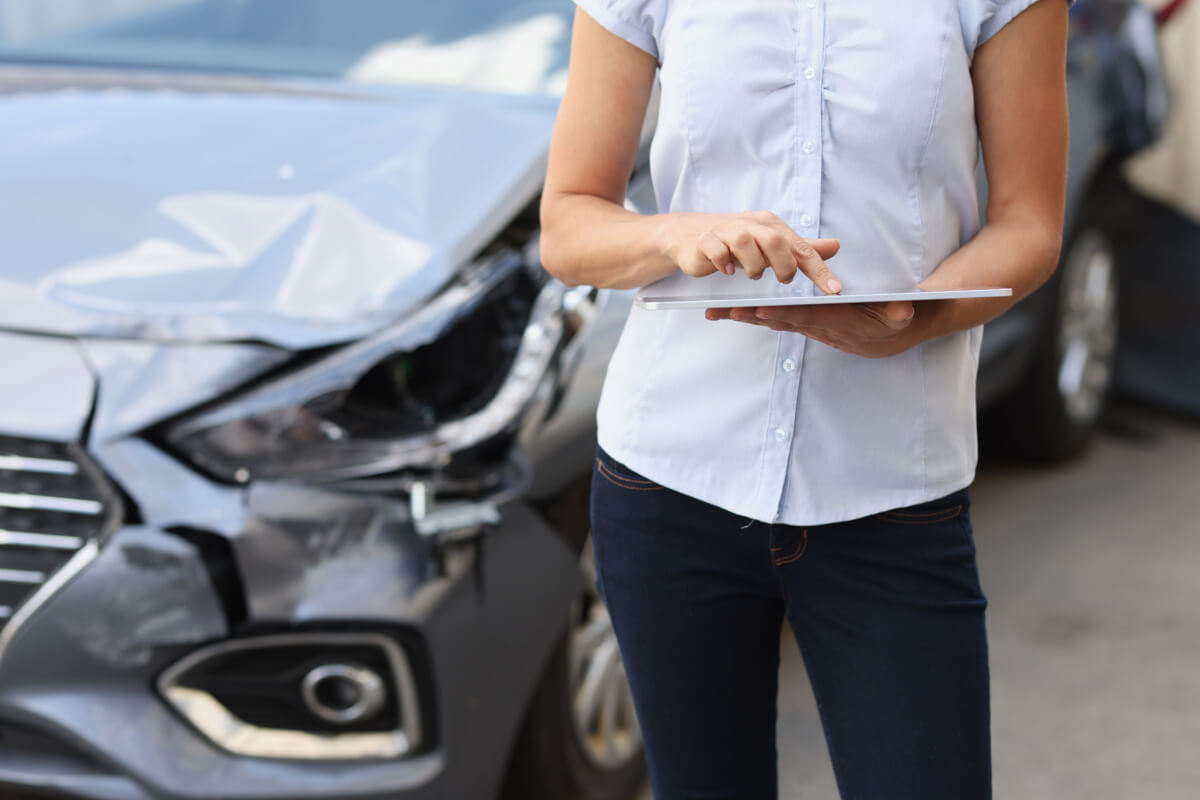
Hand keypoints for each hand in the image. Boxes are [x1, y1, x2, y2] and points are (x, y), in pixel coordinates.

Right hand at [656, 211, 842, 293]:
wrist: (690, 235)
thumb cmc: (735, 242)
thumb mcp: (771, 245)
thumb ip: (801, 249)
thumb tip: (835, 246)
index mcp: (770, 225)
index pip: (801, 247)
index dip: (819, 269)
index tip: (834, 290)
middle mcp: (750, 224)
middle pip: (774, 240)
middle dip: (783, 265)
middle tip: (783, 280)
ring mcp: (726, 231)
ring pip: (745, 242)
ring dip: (753, 264)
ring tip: (753, 275)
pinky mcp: (705, 240)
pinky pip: (716, 249)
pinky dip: (724, 261)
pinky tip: (728, 272)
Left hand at [706, 301, 917, 357]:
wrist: (886, 337)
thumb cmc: (893, 318)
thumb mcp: (901, 315)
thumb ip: (899, 312)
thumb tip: (904, 310)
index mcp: (838, 322)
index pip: (807, 316)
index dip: (784, 315)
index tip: (761, 310)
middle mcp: (818, 327)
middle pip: (780, 321)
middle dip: (752, 317)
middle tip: (725, 311)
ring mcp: (807, 326)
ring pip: (771, 321)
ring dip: (743, 317)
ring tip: (713, 311)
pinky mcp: (801, 323)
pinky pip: (772, 320)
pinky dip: (750, 315)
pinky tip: (726, 311)